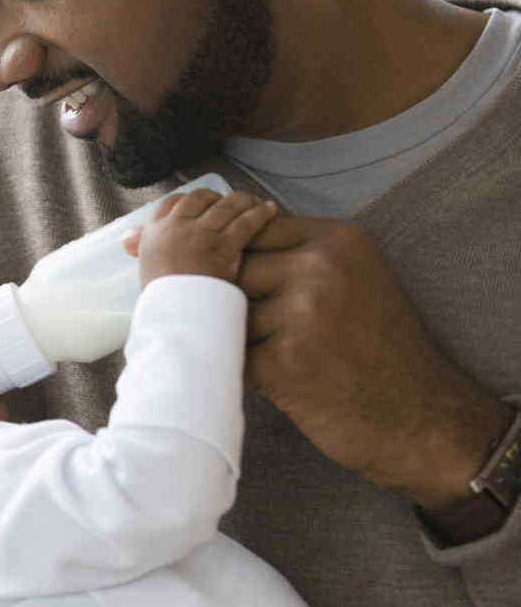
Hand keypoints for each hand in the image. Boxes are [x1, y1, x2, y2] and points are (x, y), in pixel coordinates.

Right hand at [122, 190, 277, 286]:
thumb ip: (141, 248)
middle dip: (216, 197)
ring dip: (242, 200)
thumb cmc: (160, 300)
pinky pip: (246, 222)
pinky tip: (270, 210)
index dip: (189, 200)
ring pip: (225, 206)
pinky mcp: (224, 246)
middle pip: (199, 198)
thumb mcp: (145, 268)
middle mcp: (177, 227)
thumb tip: (127, 237)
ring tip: (254, 201)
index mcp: (155, 233)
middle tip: (229, 202)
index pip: (172, 202)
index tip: (200, 204)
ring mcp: (201, 234)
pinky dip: (260, 214)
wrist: (175, 318)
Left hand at [238, 216, 513, 508]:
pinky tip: (280, 382)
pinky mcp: (285, 360)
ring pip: (230, 313)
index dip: (243, 261)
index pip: (256, 230)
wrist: (422, 419)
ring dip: (242, 339)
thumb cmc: (379, 349)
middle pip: (237, 268)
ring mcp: (303, 312)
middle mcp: (322, 267)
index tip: (253, 288)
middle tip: (266, 331)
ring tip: (281, 358)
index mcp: (339, 239)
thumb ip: (299, 255)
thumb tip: (226, 246)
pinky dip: (247, 372)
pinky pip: (234, 355)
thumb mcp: (356, 278)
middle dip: (236, 300)